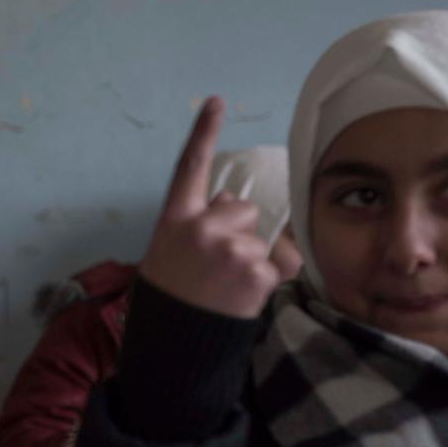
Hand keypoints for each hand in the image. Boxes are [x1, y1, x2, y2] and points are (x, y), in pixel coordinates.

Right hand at [136, 97, 284, 319]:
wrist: (174, 344)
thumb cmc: (172, 296)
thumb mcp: (170, 252)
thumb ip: (198, 223)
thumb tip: (235, 205)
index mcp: (175, 220)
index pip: (190, 167)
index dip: (203, 133)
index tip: (216, 102)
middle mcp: (200, 228)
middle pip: (242, 208)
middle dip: (237, 231)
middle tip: (214, 268)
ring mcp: (230, 249)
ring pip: (260, 239)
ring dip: (251, 260)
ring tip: (224, 287)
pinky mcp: (256, 272)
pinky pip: (277, 264)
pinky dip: (266, 281)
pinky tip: (240, 297)